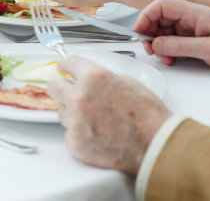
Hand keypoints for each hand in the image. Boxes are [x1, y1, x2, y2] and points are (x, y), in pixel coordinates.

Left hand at [46, 56, 171, 174]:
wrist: (156, 146)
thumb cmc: (148, 115)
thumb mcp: (127, 82)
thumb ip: (101, 78)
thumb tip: (88, 78)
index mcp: (93, 78)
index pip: (67, 63)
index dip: (67, 65)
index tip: (65, 68)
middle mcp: (79, 97)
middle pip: (53, 86)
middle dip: (62, 87)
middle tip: (72, 92)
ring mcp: (75, 122)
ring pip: (61, 111)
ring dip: (72, 112)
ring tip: (95, 119)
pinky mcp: (75, 143)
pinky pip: (69, 133)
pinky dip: (79, 134)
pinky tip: (97, 135)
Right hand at [134, 0, 209, 71]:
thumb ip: (180, 46)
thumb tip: (156, 44)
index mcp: (195, 13)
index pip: (161, 5)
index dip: (146, 16)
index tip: (139, 32)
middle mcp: (192, 16)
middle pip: (159, 17)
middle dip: (151, 33)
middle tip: (152, 50)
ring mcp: (193, 25)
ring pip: (164, 28)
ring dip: (159, 43)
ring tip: (166, 58)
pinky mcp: (194, 34)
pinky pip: (173, 37)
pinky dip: (168, 47)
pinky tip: (173, 57)